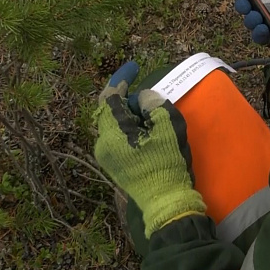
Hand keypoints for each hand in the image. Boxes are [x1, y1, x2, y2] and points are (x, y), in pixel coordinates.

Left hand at [93, 61, 205, 237]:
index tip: (134, 67)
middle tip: (151, 99)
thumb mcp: (166, 127)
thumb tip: (142, 98)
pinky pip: (118, 137)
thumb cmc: (167, 163)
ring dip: (132, 115)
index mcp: (112, 133)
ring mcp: (107, 156)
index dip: (121, 79)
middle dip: (129, 100)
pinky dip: (131, 128)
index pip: (109, 97)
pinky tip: (147, 131)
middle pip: (111, 110)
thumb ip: (152, 104)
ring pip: (115, 124)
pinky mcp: (115, 165)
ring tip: (153, 116)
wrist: (167, 203)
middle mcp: (103, 144)